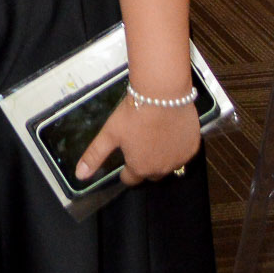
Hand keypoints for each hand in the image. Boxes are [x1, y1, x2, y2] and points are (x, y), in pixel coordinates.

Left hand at [76, 95, 200, 186]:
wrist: (163, 93)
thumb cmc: (133, 113)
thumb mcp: (110, 133)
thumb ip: (95, 156)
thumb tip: (80, 175)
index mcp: (141, 168)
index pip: (131, 179)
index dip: (125, 170)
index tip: (125, 157)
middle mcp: (162, 169)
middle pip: (150, 173)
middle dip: (144, 163)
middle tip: (139, 142)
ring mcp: (180, 159)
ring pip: (168, 163)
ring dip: (161, 156)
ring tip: (153, 135)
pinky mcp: (193, 147)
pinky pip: (183, 152)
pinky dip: (176, 146)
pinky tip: (169, 131)